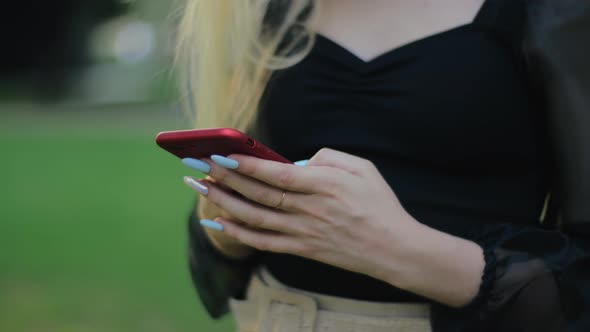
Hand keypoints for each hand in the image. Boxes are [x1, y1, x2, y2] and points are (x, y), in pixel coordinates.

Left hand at [184, 148, 421, 282]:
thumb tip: (299, 160)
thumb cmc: (379, 204)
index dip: (246, 165)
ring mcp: (303, 232)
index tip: (222, 153)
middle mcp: (308, 210)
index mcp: (323, 185)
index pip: (276, 174)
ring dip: (223, 201)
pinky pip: (263, 242)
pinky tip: (218, 223)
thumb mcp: (363, 168)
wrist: (393, 248)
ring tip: (200, 187)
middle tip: (199, 163)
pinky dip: (238, 233)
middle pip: (258, 193)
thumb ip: (330, 157)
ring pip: (254, 217)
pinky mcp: (302, 248)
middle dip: (224, 177)